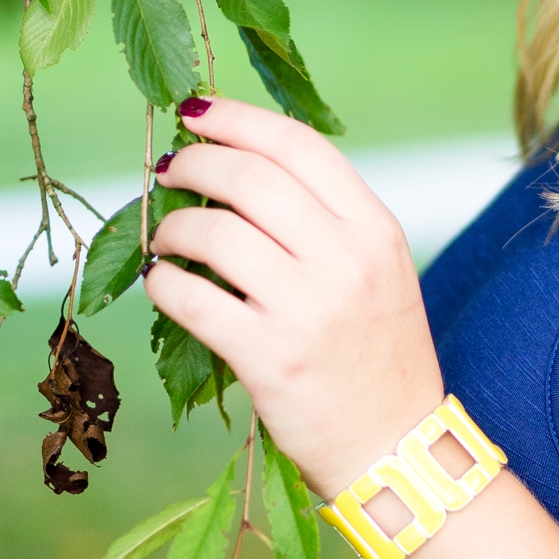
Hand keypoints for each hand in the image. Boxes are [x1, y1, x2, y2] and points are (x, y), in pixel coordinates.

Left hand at [141, 96, 444, 496]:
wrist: (396, 447)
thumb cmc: (377, 355)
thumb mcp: (378, 271)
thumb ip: (327, 221)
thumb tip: (241, 168)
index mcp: (375, 228)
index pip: (299, 146)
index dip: (238, 118)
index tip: (196, 111)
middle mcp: (346, 259)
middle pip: (249, 178)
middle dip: (194, 163)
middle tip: (168, 170)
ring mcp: (307, 308)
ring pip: (214, 233)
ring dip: (172, 226)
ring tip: (165, 236)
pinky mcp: (269, 357)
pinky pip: (192, 298)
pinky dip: (162, 283)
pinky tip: (161, 282)